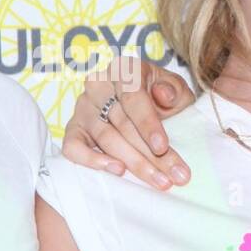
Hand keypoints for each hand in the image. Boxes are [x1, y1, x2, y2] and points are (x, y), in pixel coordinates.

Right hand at [62, 55, 195, 189]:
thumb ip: (174, 90)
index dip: (148, 124)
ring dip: (133, 163)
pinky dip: (92, 161)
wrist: (149, 112)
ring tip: (158, 180)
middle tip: (171, 176)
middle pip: (122, 123)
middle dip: (149, 154)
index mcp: (124, 69)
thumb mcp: (177, 92)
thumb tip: (163, 94)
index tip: (162, 147)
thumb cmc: (164, 101)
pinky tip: (117, 170)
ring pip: (105, 138)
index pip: (133, 98)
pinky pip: (73, 147)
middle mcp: (98, 84)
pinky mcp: (72, 129)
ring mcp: (82, 107)